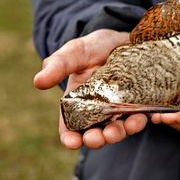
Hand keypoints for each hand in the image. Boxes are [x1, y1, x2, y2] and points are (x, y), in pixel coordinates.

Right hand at [33, 29, 148, 149]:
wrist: (123, 37)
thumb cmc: (93, 47)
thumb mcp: (74, 52)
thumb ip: (58, 66)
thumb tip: (38, 82)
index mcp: (77, 104)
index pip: (70, 128)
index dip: (70, 138)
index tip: (72, 142)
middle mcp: (99, 111)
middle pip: (96, 133)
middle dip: (96, 140)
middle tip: (97, 138)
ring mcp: (120, 109)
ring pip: (119, 129)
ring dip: (119, 133)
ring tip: (120, 129)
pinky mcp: (140, 104)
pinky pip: (140, 117)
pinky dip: (140, 120)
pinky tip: (141, 117)